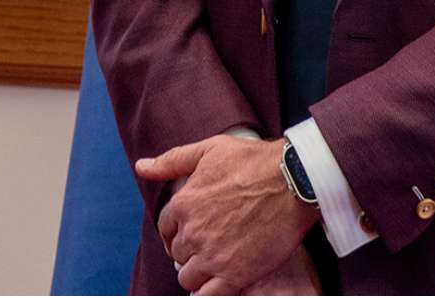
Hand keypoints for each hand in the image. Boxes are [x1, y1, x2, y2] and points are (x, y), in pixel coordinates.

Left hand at [133, 135, 313, 293]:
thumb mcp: (208, 150)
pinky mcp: (236, 274)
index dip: (176, 232)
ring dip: (199, 274)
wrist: (293, 181)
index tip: (190, 233)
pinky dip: (208, 294)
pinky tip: (217, 286)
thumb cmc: (253, 161)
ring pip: (189, 278)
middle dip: (191, 251)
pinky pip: (208, 296)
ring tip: (216, 266)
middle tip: (210, 247)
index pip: (165, 228)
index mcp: (183, 203)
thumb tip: (141, 166)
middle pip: (178, 254)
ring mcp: (213, 255)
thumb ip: (171, 161)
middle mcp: (193, 232)